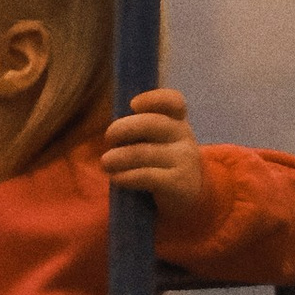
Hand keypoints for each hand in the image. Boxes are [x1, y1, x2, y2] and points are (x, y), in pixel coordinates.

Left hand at [101, 89, 209, 238]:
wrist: (188, 195)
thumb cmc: (163, 162)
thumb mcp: (158, 140)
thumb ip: (140, 129)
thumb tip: (111, 127)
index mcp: (177, 120)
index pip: (174, 102)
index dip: (153, 99)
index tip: (133, 105)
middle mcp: (184, 136)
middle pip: (152, 124)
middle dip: (124, 128)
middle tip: (108, 137)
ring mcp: (184, 159)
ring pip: (144, 152)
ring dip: (119, 157)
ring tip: (105, 162)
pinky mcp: (179, 183)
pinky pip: (147, 176)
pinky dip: (127, 176)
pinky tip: (116, 178)